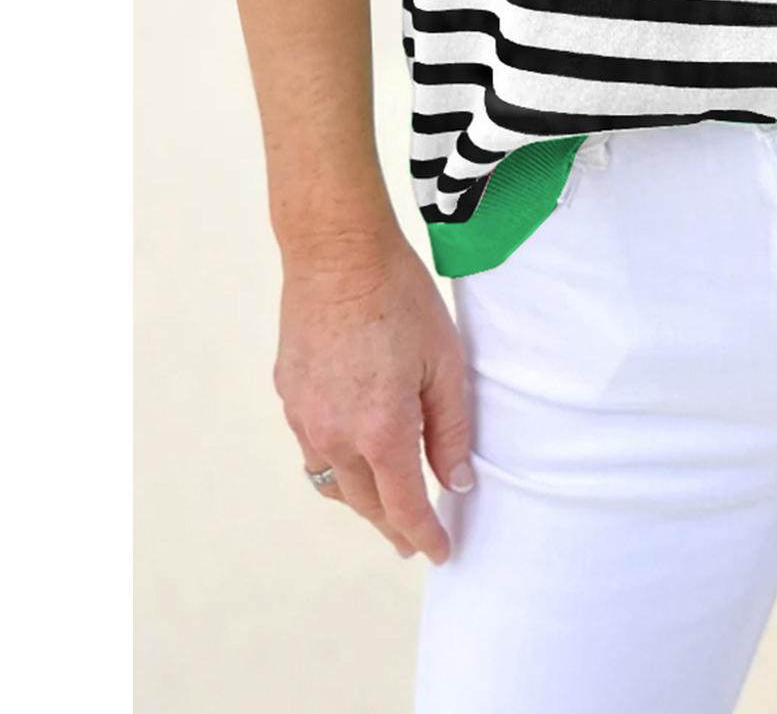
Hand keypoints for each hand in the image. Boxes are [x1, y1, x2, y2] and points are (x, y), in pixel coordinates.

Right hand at [274, 228, 473, 563]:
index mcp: (381, 431)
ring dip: (360, 498)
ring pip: (332, 480)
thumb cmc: (399, 299)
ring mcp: (305, 417)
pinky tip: (350, 450)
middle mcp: (335, 436)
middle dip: (391, 526)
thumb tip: (455, 481)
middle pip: (365, 502)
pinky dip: (335, 461)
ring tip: (381, 504)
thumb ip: (451, 428)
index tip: (440, 552)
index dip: (424, 535)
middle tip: (411, 540)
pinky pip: (313, 445)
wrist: (336, 255)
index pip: (404, 506)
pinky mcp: (289, 394)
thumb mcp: (445, 362)